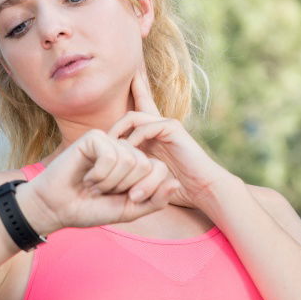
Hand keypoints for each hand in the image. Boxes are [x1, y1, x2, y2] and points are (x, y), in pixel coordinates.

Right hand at [20, 127, 181, 233]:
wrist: (58, 208)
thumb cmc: (91, 209)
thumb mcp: (129, 210)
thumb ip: (155, 200)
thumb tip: (176, 183)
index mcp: (136, 166)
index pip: (159, 170)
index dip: (145, 190)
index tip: (124, 199)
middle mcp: (125, 150)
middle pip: (146, 164)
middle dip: (125, 186)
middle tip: (104, 191)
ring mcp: (110, 141)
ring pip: (130, 159)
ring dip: (110, 182)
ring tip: (94, 184)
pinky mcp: (94, 137)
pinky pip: (111, 155)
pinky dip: (99, 173)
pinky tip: (86, 175)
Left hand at [106, 69, 223, 208]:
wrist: (202, 188)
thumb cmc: (176, 188)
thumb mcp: (147, 179)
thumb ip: (133, 172)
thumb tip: (111, 174)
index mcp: (154, 137)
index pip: (134, 119)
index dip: (115, 120)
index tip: (100, 125)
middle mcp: (159, 127)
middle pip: (131, 111)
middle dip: (113, 122)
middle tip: (98, 138)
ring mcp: (166, 125)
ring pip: (133, 117)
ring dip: (119, 131)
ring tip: (108, 147)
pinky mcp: (172, 128)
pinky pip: (146, 125)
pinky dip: (133, 137)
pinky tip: (126, 151)